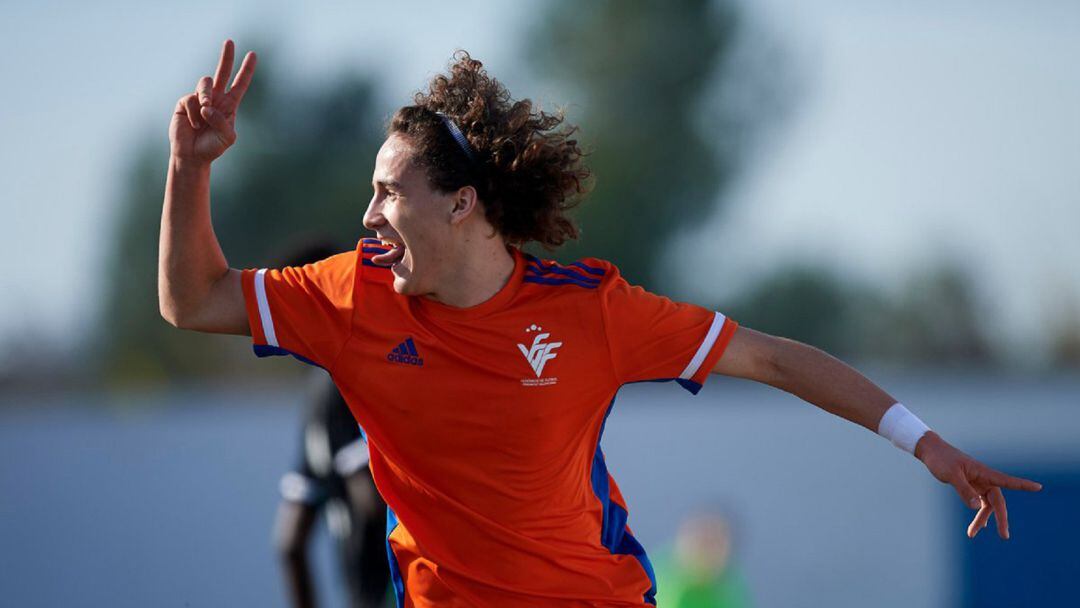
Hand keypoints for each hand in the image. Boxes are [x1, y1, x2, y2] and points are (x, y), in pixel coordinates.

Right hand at [169, 39, 256, 165]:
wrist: (192, 155)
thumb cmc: (212, 147)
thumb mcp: (227, 137)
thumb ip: (223, 121)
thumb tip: (208, 106)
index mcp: (229, 105)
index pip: (240, 84)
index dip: (246, 70)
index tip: (253, 55)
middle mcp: (215, 98)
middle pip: (222, 72)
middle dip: (226, 57)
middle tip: (230, 42)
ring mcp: (199, 98)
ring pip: (205, 83)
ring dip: (206, 97)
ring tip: (204, 113)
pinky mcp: (185, 102)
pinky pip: (191, 99)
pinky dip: (194, 113)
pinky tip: (193, 124)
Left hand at [915, 431, 1041, 538]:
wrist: (931, 451)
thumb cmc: (941, 460)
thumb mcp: (951, 475)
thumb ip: (963, 490)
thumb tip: (976, 507)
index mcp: (983, 472)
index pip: (1007, 481)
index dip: (1022, 485)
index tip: (1038, 487)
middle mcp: (984, 478)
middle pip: (997, 501)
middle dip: (1001, 518)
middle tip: (1004, 536)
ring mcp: (978, 483)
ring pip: (987, 505)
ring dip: (982, 519)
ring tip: (971, 534)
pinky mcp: (971, 486)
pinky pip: (979, 502)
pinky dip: (979, 513)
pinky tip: (980, 526)